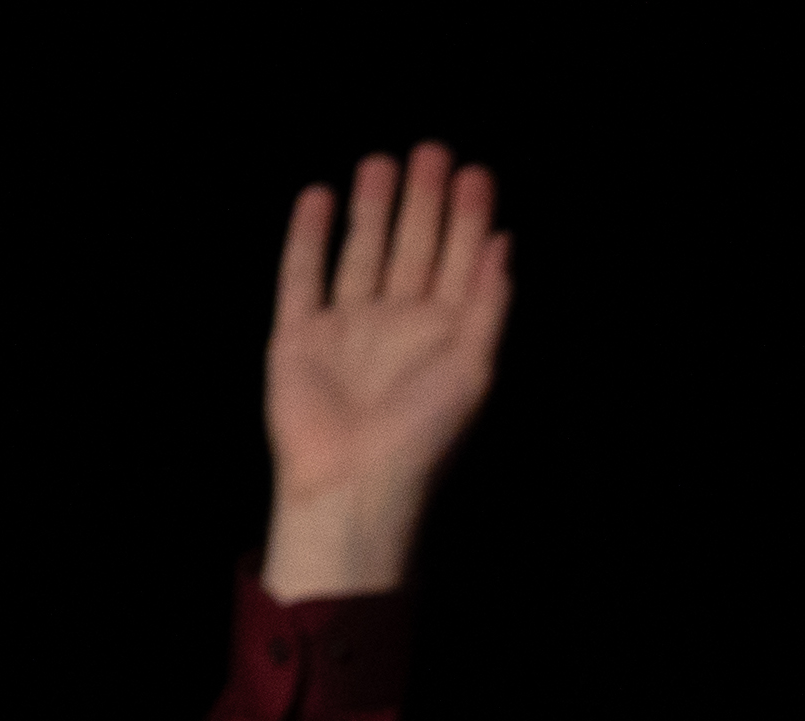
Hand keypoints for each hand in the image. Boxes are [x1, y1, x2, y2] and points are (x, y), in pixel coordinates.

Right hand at [261, 144, 513, 600]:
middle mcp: (397, 326)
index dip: (469, 219)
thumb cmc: (423, 437)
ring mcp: (347, 329)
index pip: (460, 263)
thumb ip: (489, 304)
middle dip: (425, 201)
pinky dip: (309, 237)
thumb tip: (505, 243)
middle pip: (414, 249)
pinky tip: (319, 197)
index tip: (475, 172)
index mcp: (445, 337)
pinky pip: (302, 276)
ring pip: (363, 253)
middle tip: (433, 150)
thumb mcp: (474, 369)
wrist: (352, 484)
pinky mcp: (299, 336)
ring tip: (383, 160)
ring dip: (374, 209)